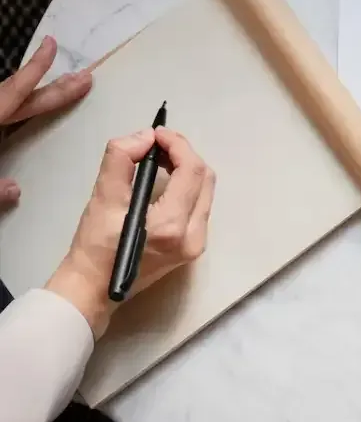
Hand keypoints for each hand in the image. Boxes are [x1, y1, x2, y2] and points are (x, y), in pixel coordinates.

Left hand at [1, 36, 93, 205]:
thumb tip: (15, 189)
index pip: (15, 91)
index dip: (35, 69)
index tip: (52, 45)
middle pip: (19, 98)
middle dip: (53, 88)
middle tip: (82, 78)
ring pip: (7, 107)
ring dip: (33, 99)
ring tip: (59, 93)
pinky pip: (1, 117)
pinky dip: (14, 113)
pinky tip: (20, 119)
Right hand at [46, 128, 215, 337]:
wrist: (94, 288)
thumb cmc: (94, 246)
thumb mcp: (102, 198)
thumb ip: (121, 160)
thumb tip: (145, 137)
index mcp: (172, 225)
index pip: (192, 171)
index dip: (178, 145)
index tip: (158, 133)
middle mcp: (194, 236)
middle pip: (205, 179)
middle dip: (184, 154)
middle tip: (158, 144)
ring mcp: (197, 244)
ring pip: (205, 192)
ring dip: (187, 169)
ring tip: (160, 158)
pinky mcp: (193, 247)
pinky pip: (199, 206)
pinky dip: (187, 187)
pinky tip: (165, 180)